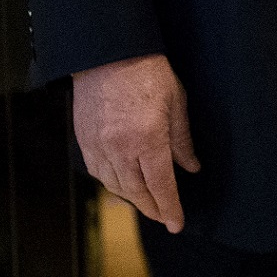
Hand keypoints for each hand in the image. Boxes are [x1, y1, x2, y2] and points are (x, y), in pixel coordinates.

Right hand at [72, 53, 200, 232]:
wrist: (108, 53)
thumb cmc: (148, 72)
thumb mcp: (176, 101)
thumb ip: (182, 139)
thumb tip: (191, 166)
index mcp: (148, 138)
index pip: (161, 185)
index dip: (170, 207)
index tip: (177, 224)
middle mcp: (120, 148)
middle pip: (137, 192)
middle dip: (152, 208)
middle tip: (164, 217)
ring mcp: (99, 146)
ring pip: (115, 186)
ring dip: (132, 198)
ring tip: (147, 203)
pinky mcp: (84, 141)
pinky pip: (98, 173)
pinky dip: (112, 184)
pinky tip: (123, 184)